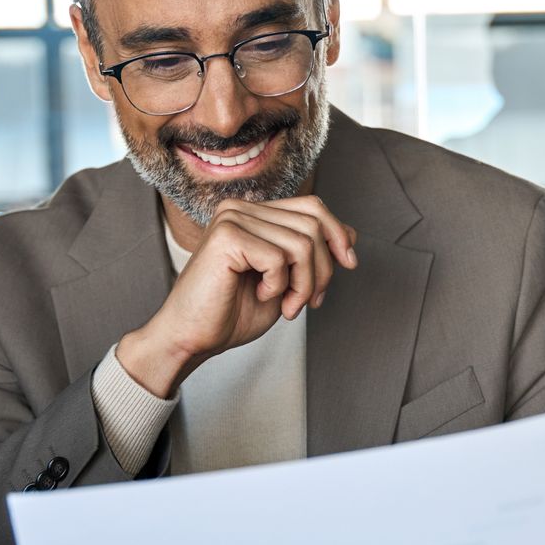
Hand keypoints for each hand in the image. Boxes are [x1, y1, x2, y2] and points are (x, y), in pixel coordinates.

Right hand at [117, 196, 356, 397]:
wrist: (193, 338)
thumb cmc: (232, 313)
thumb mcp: (287, 280)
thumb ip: (312, 254)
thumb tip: (350, 234)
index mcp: (255, 214)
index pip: (313, 207)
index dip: (338, 234)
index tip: (349, 264)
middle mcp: (242, 209)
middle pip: (313, 224)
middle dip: (322, 270)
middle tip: (306, 302)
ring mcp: (233, 218)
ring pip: (302, 243)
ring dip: (303, 284)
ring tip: (287, 305)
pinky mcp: (226, 236)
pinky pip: (278, 258)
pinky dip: (279, 286)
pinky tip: (260, 295)